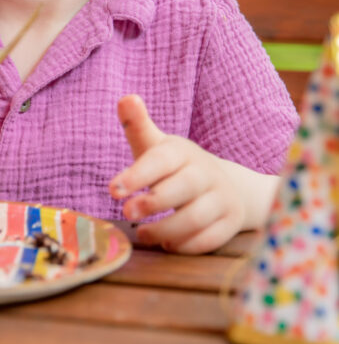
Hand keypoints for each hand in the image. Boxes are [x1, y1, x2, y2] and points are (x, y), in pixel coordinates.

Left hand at [109, 94, 274, 253]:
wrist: (224, 184)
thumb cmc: (175, 167)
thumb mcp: (156, 146)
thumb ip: (137, 127)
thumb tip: (126, 98)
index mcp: (182, 152)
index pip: (161, 160)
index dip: (137, 174)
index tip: (112, 189)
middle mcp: (206, 172)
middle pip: (182, 188)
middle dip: (152, 202)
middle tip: (126, 213)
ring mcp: (222, 198)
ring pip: (195, 218)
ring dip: (165, 230)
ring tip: (142, 233)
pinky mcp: (231, 222)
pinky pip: (210, 239)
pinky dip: (186, 245)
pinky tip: (168, 244)